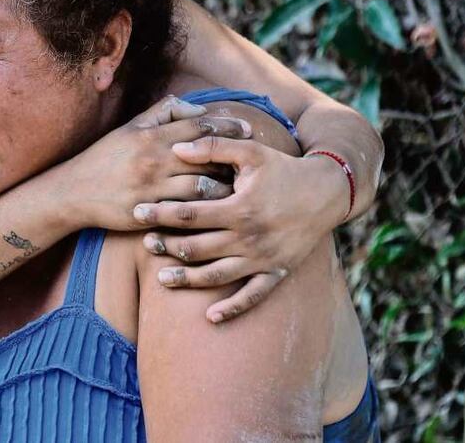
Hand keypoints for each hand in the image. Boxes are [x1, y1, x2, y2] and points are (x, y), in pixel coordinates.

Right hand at [47, 95, 248, 233]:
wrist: (74, 192)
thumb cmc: (105, 157)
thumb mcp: (130, 127)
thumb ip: (164, 112)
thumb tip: (198, 109)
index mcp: (151, 135)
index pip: (199, 126)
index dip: (227, 126)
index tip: (248, 129)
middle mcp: (154, 159)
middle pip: (207, 156)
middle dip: (234, 159)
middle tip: (256, 163)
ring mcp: (152, 187)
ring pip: (202, 186)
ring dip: (226, 188)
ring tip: (242, 190)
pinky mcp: (149, 212)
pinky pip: (186, 212)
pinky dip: (206, 211)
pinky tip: (220, 213)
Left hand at [136, 136, 348, 323]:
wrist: (328, 191)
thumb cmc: (284, 168)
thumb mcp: (250, 152)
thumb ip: (213, 147)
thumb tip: (176, 148)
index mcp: (239, 208)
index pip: (189, 214)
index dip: (160, 213)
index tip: (136, 212)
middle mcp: (249, 237)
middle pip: (197, 247)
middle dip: (167, 246)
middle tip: (144, 244)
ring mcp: (263, 258)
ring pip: (217, 275)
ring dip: (188, 279)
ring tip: (161, 280)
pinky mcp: (278, 271)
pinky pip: (254, 296)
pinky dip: (233, 308)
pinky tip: (211, 317)